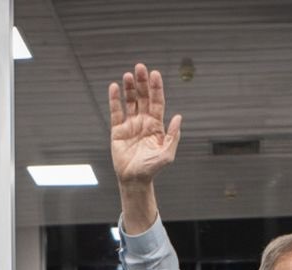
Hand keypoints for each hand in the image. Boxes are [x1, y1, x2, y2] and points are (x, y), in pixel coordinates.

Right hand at [108, 64, 181, 187]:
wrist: (134, 179)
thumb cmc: (152, 168)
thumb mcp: (167, 154)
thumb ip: (173, 136)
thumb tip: (178, 117)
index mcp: (156, 125)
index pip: (157, 102)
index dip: (156, 88)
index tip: (155, 74)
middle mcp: (144, 121)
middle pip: (143, 97)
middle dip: (142, 83)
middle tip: (140, 67)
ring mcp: (130, 124)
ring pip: (130, 101)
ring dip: (130, 88)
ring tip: (128, 75)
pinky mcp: (117, 130)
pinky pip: (116, 112)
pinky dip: (114, 100)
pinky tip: (114, 87)